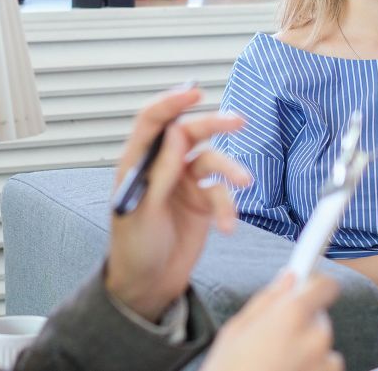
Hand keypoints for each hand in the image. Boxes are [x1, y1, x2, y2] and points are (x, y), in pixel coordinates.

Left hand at [104, 85, 251, 320]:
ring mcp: (183, 183)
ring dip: (230, 171)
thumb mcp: (142, 212)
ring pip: (212, 161)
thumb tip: (176, 133)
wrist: (149, 285)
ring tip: (243, 181)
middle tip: (238, 121)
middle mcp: (162, 167)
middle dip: (213, 124)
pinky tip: (227, 226)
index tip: (193, 92)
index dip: (171, 103)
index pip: (152, 122)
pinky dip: (229, 206)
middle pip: (188, 132)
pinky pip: (222, 192)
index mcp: (137, 164)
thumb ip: (161, 172)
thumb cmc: (134, 249)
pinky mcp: (202, 201)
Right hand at [202, 272, 343, 370]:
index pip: (325, 286)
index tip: (308, 288)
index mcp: (291, 316)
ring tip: (276, 366)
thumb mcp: (236, 330)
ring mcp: (324, 365)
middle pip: (320, 319)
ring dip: (307, 351)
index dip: (315, 285)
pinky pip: (325, 369)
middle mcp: (315, 339)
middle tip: (272, 340)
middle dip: (302, 324)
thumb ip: (267, 300)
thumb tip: (287, 279)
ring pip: (322, 347)